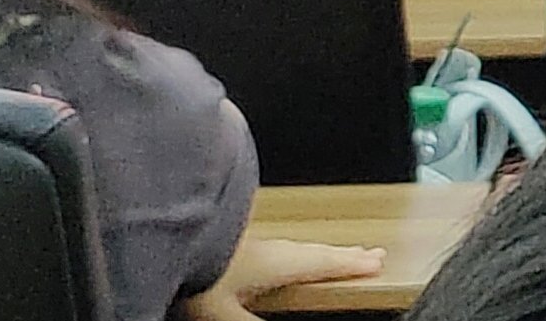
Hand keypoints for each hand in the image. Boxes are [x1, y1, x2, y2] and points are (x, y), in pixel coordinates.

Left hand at [190, 234, 387, 314]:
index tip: (378, 260)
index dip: (352, 264)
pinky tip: (288, 254)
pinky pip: (282, 245)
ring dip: (322, 252)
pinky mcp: (238, 239)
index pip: (325, 263)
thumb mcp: (227, 314)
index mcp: (280, 262)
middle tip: (370, 254)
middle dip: (344, 255)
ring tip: (337, 254)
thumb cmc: (197, 272)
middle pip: (318, 252)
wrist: (167, 233)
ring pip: (300, 247)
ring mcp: (257, 240)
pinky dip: (299, 250)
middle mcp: (274, 247)